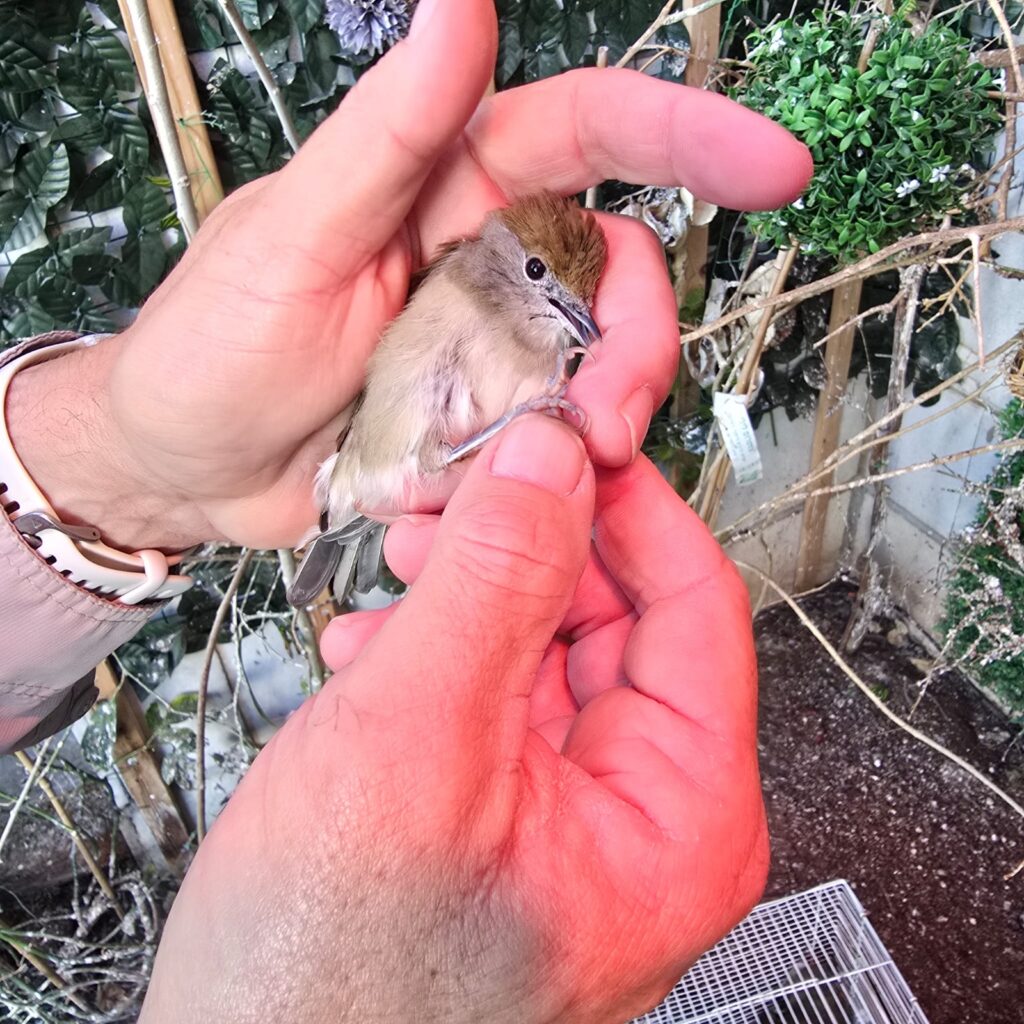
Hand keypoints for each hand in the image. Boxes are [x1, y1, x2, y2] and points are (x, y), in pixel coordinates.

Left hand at [7, 0, 809, 552]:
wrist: (185, 472)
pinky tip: (505, 496)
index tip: (776, 165)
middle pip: (620, 276)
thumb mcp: (295, 232)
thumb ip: (388, 128)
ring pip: (602, 367)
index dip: (688, 137)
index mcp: (449, 187)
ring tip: (562, 464)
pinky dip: (554, 473)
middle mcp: (488, 264)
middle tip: (610, 415)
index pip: (588, 133)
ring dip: (606, 416)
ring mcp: (492, 355)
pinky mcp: (486, 431)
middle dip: (641, 339)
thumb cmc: (212, 344)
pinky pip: (556, 444)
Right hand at [139, 415, 763, 1023]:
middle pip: (618, 620)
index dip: (624, 504)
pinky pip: (504, 699)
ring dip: (476, 591)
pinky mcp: (514, 819)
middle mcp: (648, 818)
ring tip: (402, 567)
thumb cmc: (334, 979)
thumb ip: (495, 579)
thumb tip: (550, 459)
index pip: (694, 602)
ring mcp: (579, 820)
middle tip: (453, 496)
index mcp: (683, 815)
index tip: (563, 436)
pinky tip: (378, 648)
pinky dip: (445, 654)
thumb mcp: (418, 740)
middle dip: (528, 544)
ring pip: (549, 650)